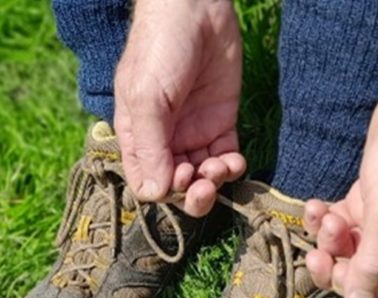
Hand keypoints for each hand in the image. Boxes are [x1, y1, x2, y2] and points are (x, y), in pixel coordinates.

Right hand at [114, 0, 244, 215]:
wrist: (197, 10)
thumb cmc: (160, 49)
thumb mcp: (146, 98)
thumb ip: (149, 146)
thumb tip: (155, 194)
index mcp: (137, 138)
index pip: (147, 182)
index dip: (165, 191)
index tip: (179, 176)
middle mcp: (165, 141)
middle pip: (177, 187)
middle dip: (192, 194)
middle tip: (204, 186)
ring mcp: (194, 134)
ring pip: (203, 177)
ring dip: (213, 181)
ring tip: (220, 166)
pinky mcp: (220, 125)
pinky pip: (226, 159)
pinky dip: (232, 167)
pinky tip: (234, 161)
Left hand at [304, 84, 377, 297]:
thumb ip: (375, 261)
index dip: (355, 291)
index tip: (336, 267)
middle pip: (359, 275)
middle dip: (334, 263)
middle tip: (317, 248)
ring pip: (346, 248)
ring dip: (327, 236)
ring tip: (322, 211)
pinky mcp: (368, 202)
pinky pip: (340, 222)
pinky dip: (324, 217)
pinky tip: (315, 203)